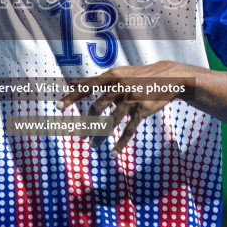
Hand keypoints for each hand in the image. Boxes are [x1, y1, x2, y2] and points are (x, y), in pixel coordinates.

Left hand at [58, 61, 192, 152]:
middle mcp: (119, 86)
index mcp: (111, 76)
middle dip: (87, 124)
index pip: (87, 86)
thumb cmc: (138, 77)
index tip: (58, 107)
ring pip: (111, 121)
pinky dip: (121, 142)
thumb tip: (75, 85)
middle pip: (97, 107)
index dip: (72, 97)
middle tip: (80, 136)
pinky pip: (129, 129)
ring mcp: (131, 99)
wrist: (168, 78)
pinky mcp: (142, 110)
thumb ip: (98, 81)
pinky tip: (114, 152)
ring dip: (100, 135)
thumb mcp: (119, 74)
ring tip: (92, 146)